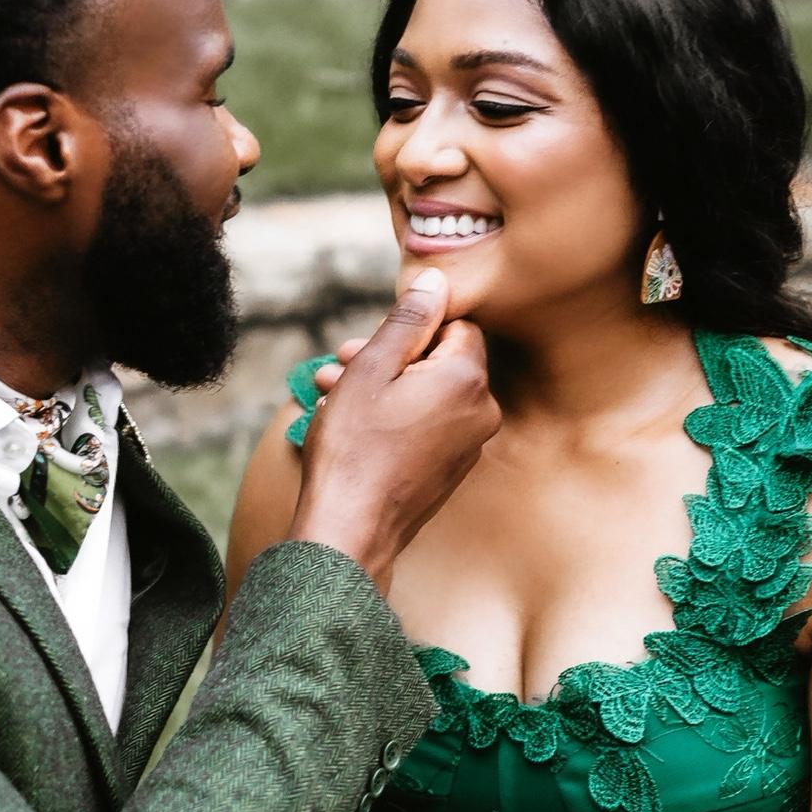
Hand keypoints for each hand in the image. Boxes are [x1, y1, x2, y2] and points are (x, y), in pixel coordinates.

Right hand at [288, 268, 495, 584]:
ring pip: (426, 395)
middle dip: (387, 358)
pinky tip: (350, 423)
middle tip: (339, 364)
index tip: (368, 343)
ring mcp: (469, 446)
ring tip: (331, 393)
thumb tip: (437, 280)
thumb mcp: (371, 368)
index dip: (408, 328)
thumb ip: (408, 319)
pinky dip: (393, 418)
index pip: (453, 325)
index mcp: (467, 379)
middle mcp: (480, 412)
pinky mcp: (451, 470)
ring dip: (381, 388)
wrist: (351, 531)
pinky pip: (426, 427)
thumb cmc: (354, 450)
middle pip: (439, 361)